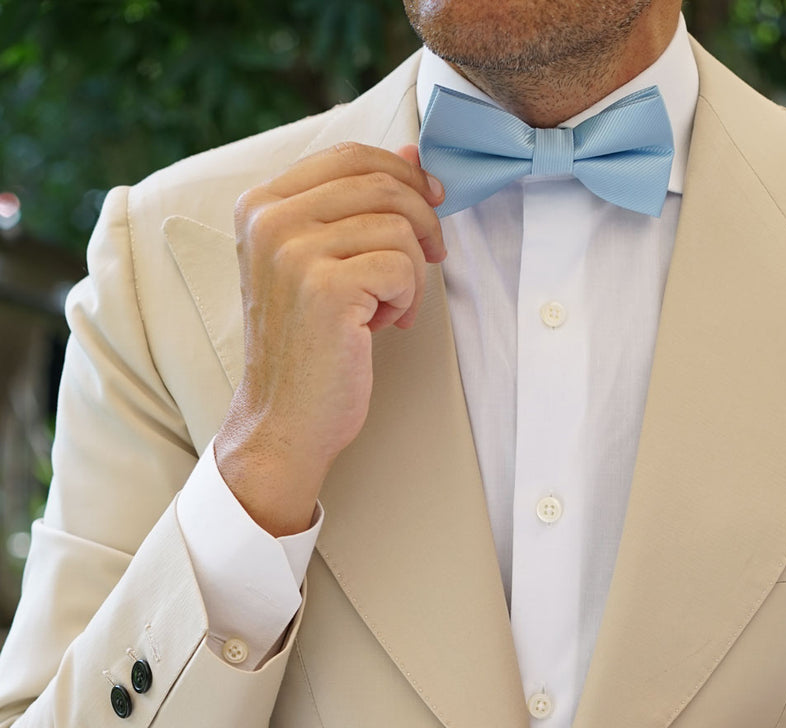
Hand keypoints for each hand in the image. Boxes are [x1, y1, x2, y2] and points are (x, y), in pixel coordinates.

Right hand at [214, 141, 446, 535]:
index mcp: (260, 205)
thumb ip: (358, 208)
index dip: (403, 173)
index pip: (349, 156)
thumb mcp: (324, 264)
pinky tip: (384, 326)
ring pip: (397, 225)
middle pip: (380, 182)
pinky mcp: (325, 288)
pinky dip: (407, 298)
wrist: (283, 420)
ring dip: (412, 271)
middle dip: (423, 221)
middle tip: (432, 259)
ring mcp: (293, 251)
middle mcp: (269, 219)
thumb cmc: (307, 347)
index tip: (432, 202)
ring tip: (390, 308)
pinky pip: (401, 266)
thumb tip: (414, 156)